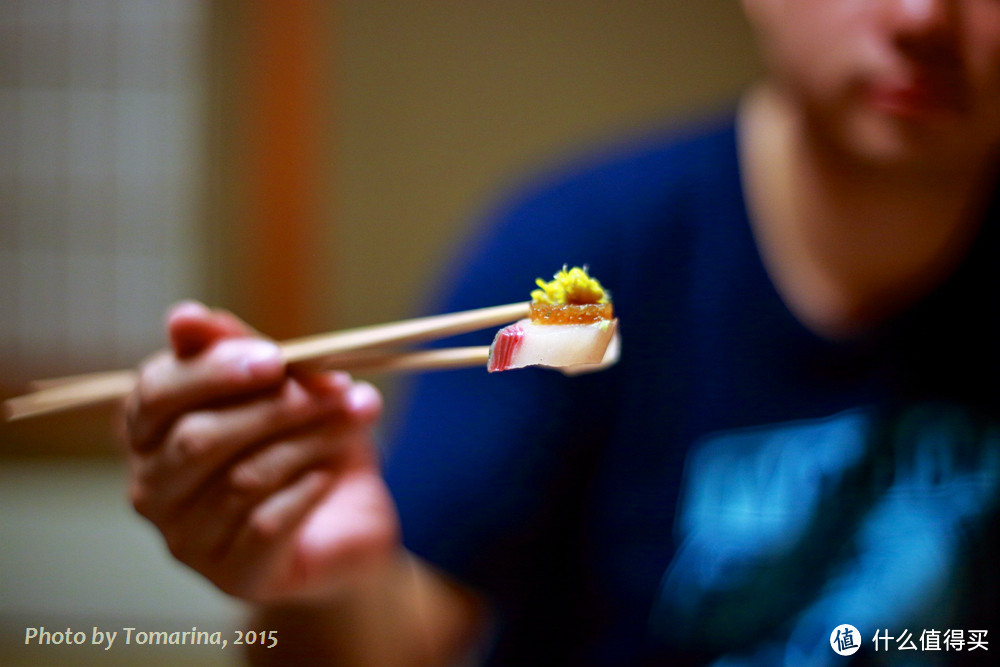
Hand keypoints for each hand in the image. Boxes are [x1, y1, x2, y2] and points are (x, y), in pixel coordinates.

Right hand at [120, 301, 399, 603]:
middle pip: (198, 438)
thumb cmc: (305, 443)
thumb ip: (239, 351)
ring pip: (244, 478)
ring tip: (356, 416)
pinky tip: (329, 474)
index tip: (275, 357)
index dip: (213, 371)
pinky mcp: (232, 577)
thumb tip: (184, 317)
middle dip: (276, 406)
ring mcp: (186, 541)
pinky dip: (307, 489)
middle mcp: (153, 489)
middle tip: (336, 386)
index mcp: (150, 432)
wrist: (348, 523)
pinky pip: (267, 523)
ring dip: (310, 439)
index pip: (154, 394)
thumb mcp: (283, 386)